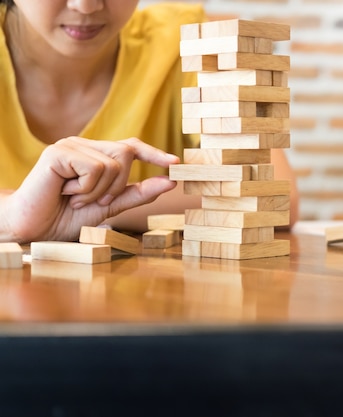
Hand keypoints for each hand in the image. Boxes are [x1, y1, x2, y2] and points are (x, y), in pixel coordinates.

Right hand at [0, 137, 178, 242]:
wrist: (33, 229)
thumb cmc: (67, 217)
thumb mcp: (110, 206)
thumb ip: (138, 193)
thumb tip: (170, 181)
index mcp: (96, 155)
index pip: (131, 146)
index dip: (154, 153)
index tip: (176, 162)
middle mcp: (84, 145)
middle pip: (126, 154)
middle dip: (117, 185)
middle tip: (93, 201)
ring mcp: (70, 145)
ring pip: (112, 164)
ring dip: (98, 191)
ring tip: (75, 198)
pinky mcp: (58, 152)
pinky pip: (94, 169)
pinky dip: (85, 189)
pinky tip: (64, 192)